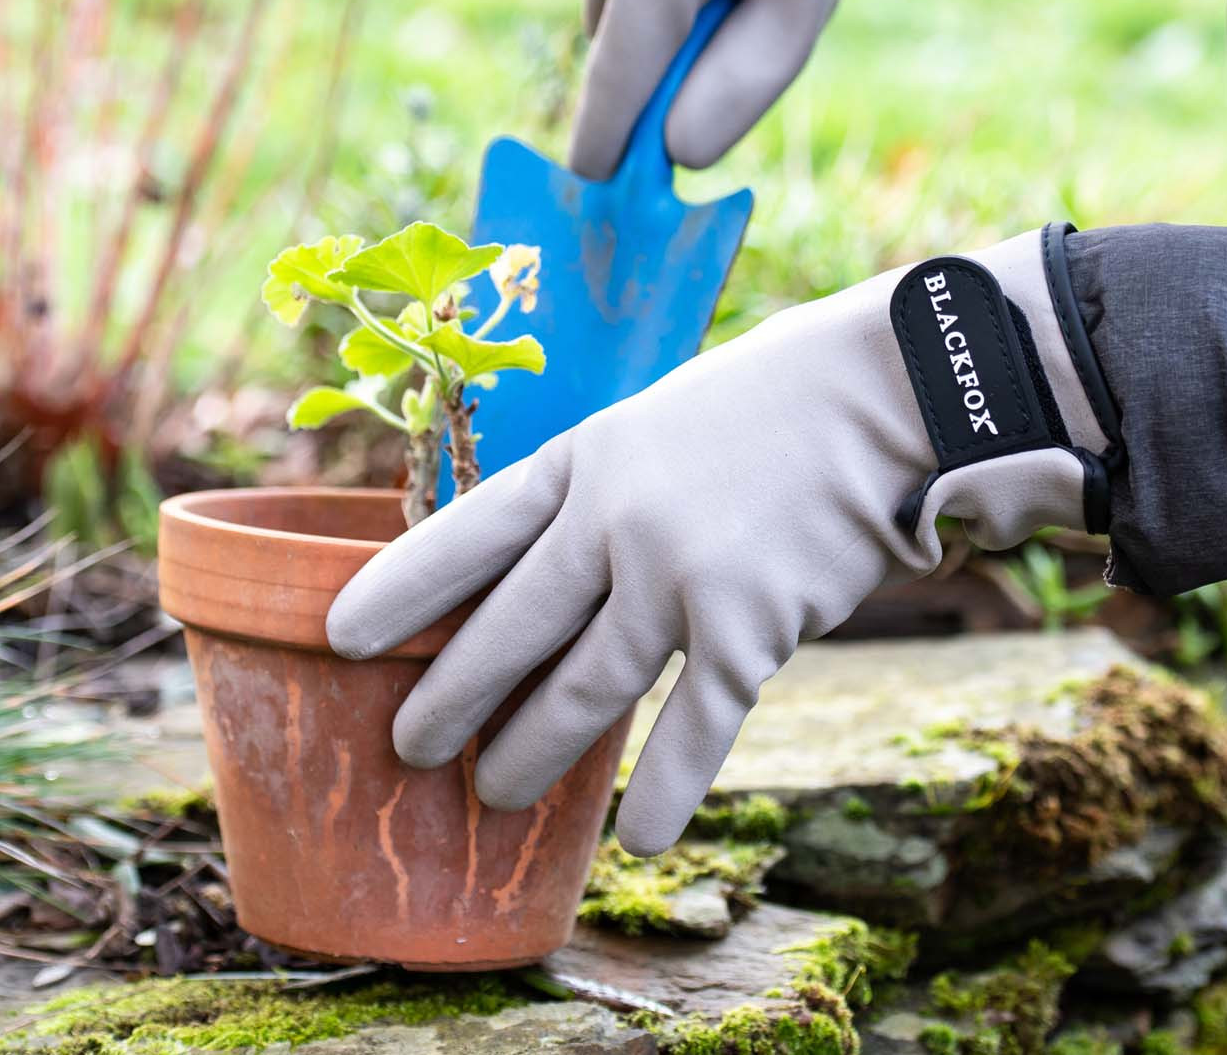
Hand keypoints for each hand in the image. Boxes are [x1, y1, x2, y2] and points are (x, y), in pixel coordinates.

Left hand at [326, 227, 1116, 856]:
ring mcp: (681, 575)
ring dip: (533, 754)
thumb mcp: (662, 418)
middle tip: (409, 747)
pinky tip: (638, 836)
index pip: (470, 532)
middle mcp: (617, 520)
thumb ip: (606, 488)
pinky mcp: (753, 626)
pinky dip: (665, 787)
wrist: (884, 389)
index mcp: (588, 457)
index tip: (342, 636)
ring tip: (496, 793)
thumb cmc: (773, 400)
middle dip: (451, 697)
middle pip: (511, 631)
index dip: (401, 588)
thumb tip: (559, 572)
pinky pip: (694, 726)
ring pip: (586, 691)